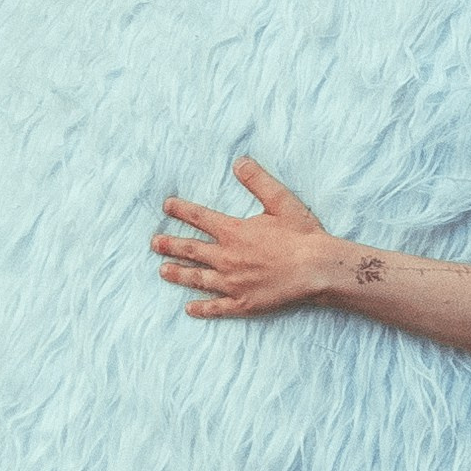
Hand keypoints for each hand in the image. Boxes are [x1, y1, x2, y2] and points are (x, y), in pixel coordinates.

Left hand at [153, 156, 330, 317]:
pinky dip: (201, 308)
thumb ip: (257, 181)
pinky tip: (189, 308)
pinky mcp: (243, 303)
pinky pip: (216, 307)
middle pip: (191, 250)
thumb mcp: (280, 200)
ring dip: (178, 274)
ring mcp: (233, 283)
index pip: (200, 218)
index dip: (182, 211)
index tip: (167, 206)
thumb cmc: (301, 234)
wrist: (316, 269)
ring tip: (163, 271)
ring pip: (197, 278)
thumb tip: (238, 162)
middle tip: (154, 243)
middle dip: (170, 244)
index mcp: (234, 232)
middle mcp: (227, 258)